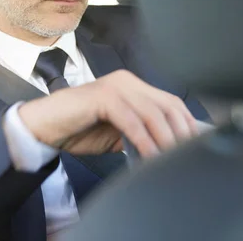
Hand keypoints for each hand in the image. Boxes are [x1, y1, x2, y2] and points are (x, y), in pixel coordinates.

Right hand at [17, 70, 198, 157]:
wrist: (44, 127)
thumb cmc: (80, 129)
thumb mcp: (118, 133)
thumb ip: (141, 134)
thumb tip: (170, 150)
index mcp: (133, 86)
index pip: (170, 102)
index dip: (186, 123)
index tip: (197, 145)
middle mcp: (127, 81)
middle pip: (167, 105)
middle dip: (181, 133)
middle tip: (189, 157)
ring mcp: (115, 87)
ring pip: (153, 113)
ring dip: (166, 139)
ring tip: (172, 160)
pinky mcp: (103, 97)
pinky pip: (132, 120)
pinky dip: (144, 140)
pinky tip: (151, 156)